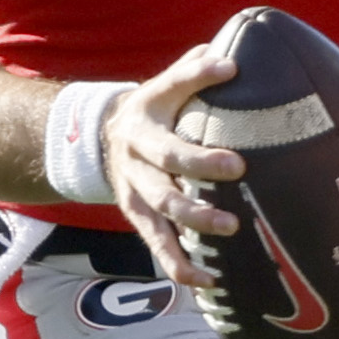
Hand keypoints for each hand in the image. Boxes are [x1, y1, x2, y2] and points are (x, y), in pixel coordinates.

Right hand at [106, 40, 246, 288]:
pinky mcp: (137, 218)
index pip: (171, 87)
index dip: (197, 77)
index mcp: (145, 116)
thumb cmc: (152, 112)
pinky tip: (207, 281)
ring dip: (194, 220)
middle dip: (200, 165)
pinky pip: (157, 246)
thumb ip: (193, 71)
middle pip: (166, 162)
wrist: (100, 143)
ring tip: (229, 229)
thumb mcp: (163, 86)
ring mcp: (134, 190)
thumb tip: (231, 57)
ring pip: (161, 209)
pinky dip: (179, 265)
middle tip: (239, 168)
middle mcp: (136, 154)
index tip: (229, 68)